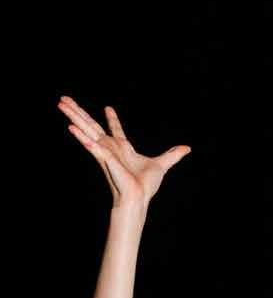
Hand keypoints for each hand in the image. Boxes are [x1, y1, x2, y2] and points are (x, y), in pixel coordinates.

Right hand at [57, 95, 191, 209]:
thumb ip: (172, 155)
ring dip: (74, 116)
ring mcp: (104, 152)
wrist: (138, 199)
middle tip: (64, 98)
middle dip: (78, 111)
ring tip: (61, 104)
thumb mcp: (162, 165)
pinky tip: (71, 128)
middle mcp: (110, 148)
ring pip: (87, 130)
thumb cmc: (145, 186)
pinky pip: (92, 145)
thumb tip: (187, 149)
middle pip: (92, 125)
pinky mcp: (104, 158)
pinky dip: (82, 137)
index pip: (115, 130)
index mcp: (122, 148)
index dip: (112, 119)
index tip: (108, 108)